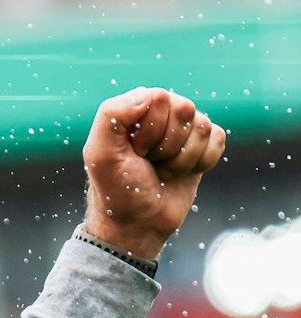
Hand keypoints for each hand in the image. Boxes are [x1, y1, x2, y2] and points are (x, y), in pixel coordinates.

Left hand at [82, 88, 225, 261]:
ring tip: (162, 170)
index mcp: (133, 109)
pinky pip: (218, 139)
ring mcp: (183, 129)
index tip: (134, 151)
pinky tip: (181, 173)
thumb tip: (149, 94)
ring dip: (182, 158)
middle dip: (167, 144)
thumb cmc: (116, 188)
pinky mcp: (203, 146)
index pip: (160, 98)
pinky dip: (201, 162)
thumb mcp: (100, 154)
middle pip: (185, 109)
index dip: (150, 129)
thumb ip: (112, 115)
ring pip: (203, 126)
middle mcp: (160, 114)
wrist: (137, 223)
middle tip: (148, 161)